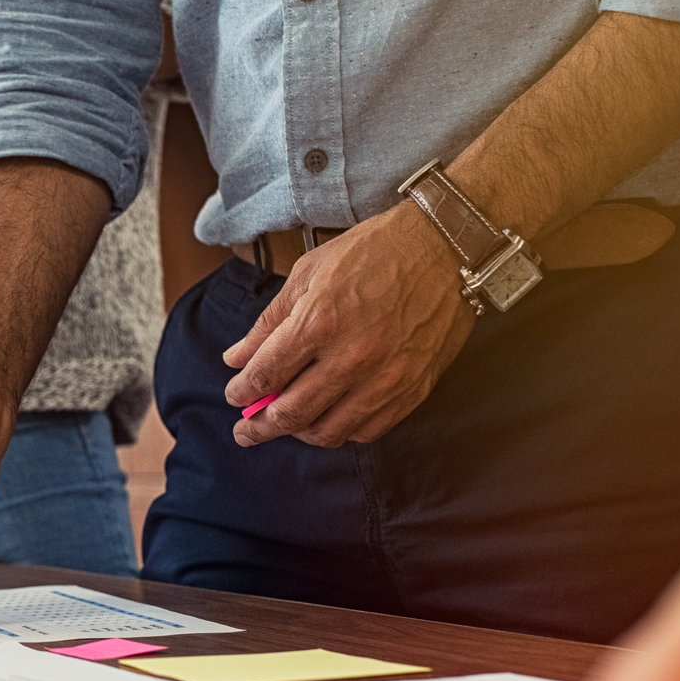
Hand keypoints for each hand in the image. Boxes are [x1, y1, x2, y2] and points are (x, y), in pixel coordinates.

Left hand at [225, 204, 475, 448]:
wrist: (444, 247)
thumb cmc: (373, 253)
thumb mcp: (308, 274)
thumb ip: (268, 323)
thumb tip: (237, 359)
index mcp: (318, 323)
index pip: (265, 376)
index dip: (242, 393)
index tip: (235, 396)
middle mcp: (351, 358)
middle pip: (290, 414)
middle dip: (259, 427)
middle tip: (245, 431)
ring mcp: (385, 378)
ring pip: (328, 431)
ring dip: (299, 434)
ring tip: (287, 425)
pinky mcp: (412, 389)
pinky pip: (368, 430)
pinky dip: (342, 431)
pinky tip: (329, 417)